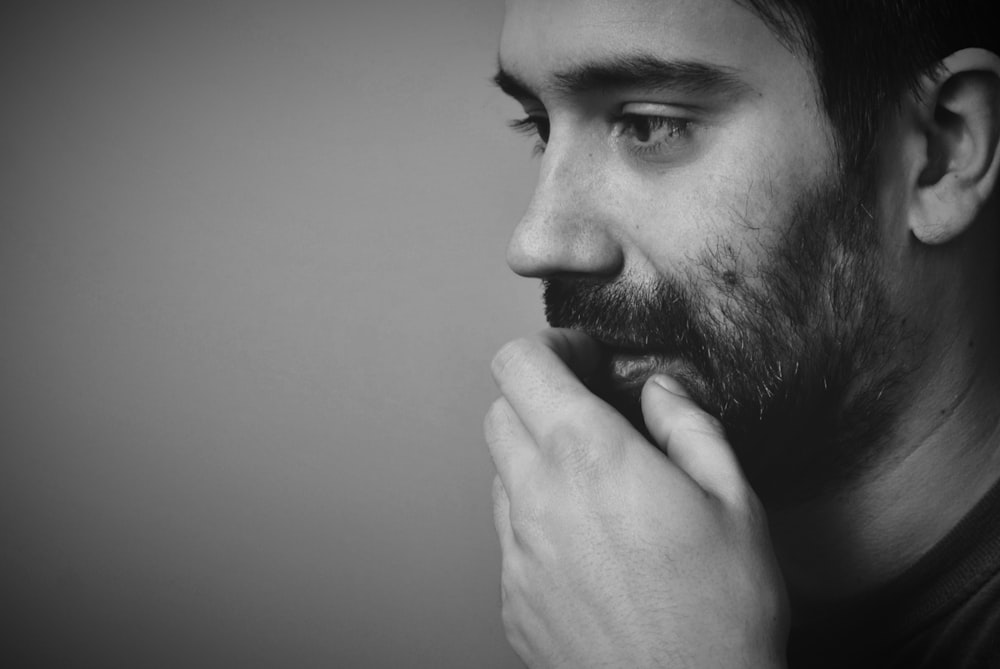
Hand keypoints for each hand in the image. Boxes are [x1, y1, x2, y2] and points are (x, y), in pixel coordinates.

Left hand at [485, 328, 787, 667]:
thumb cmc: (722, 612)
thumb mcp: (735, 501)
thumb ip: (690, 426)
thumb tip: (660, 391)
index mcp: (590, 456)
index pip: (520, 365)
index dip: (550, 347)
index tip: (584, 359)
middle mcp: (538, 497)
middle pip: (500, 412)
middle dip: (540, 398)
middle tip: (590, 414)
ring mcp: (517, 552)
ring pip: (500, 473)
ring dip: (536, 459)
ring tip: (595, 483)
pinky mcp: (512, 598)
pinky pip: (509, 534)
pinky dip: (536, 518)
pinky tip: (588, 543)